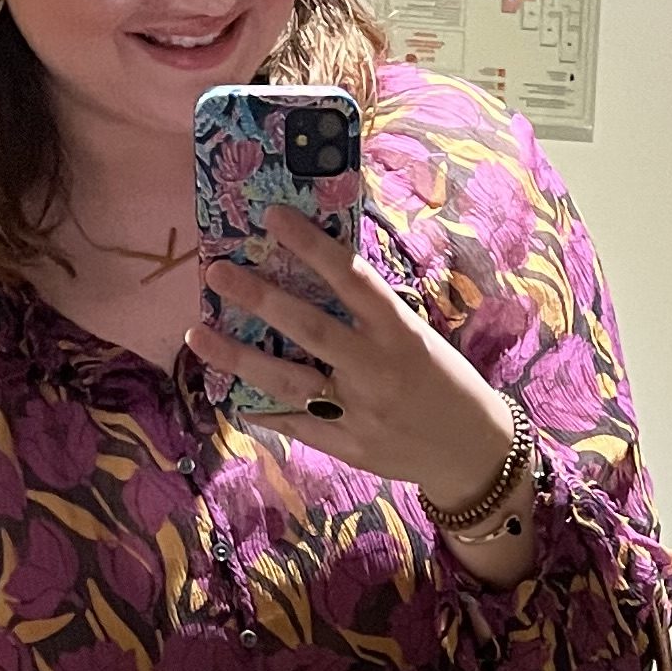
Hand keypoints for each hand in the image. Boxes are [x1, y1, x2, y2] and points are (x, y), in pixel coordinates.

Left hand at [188, 203, 517, 511]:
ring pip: (287, 380)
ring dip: (237, 355)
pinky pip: (294, 424)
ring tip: (199, 333)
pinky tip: (228, 391)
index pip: (351, 279)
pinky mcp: (347, 446)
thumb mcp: (419, 338)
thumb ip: (372, 316)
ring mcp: (358, 412)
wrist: (473, 453)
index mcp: (400, 332)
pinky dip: (261, 408)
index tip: (273, 217)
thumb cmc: (445, 383)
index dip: (311, 246)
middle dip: (258, 297)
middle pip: (308, 327)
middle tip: (216, 271)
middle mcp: (375, 369)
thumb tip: (317, 276)